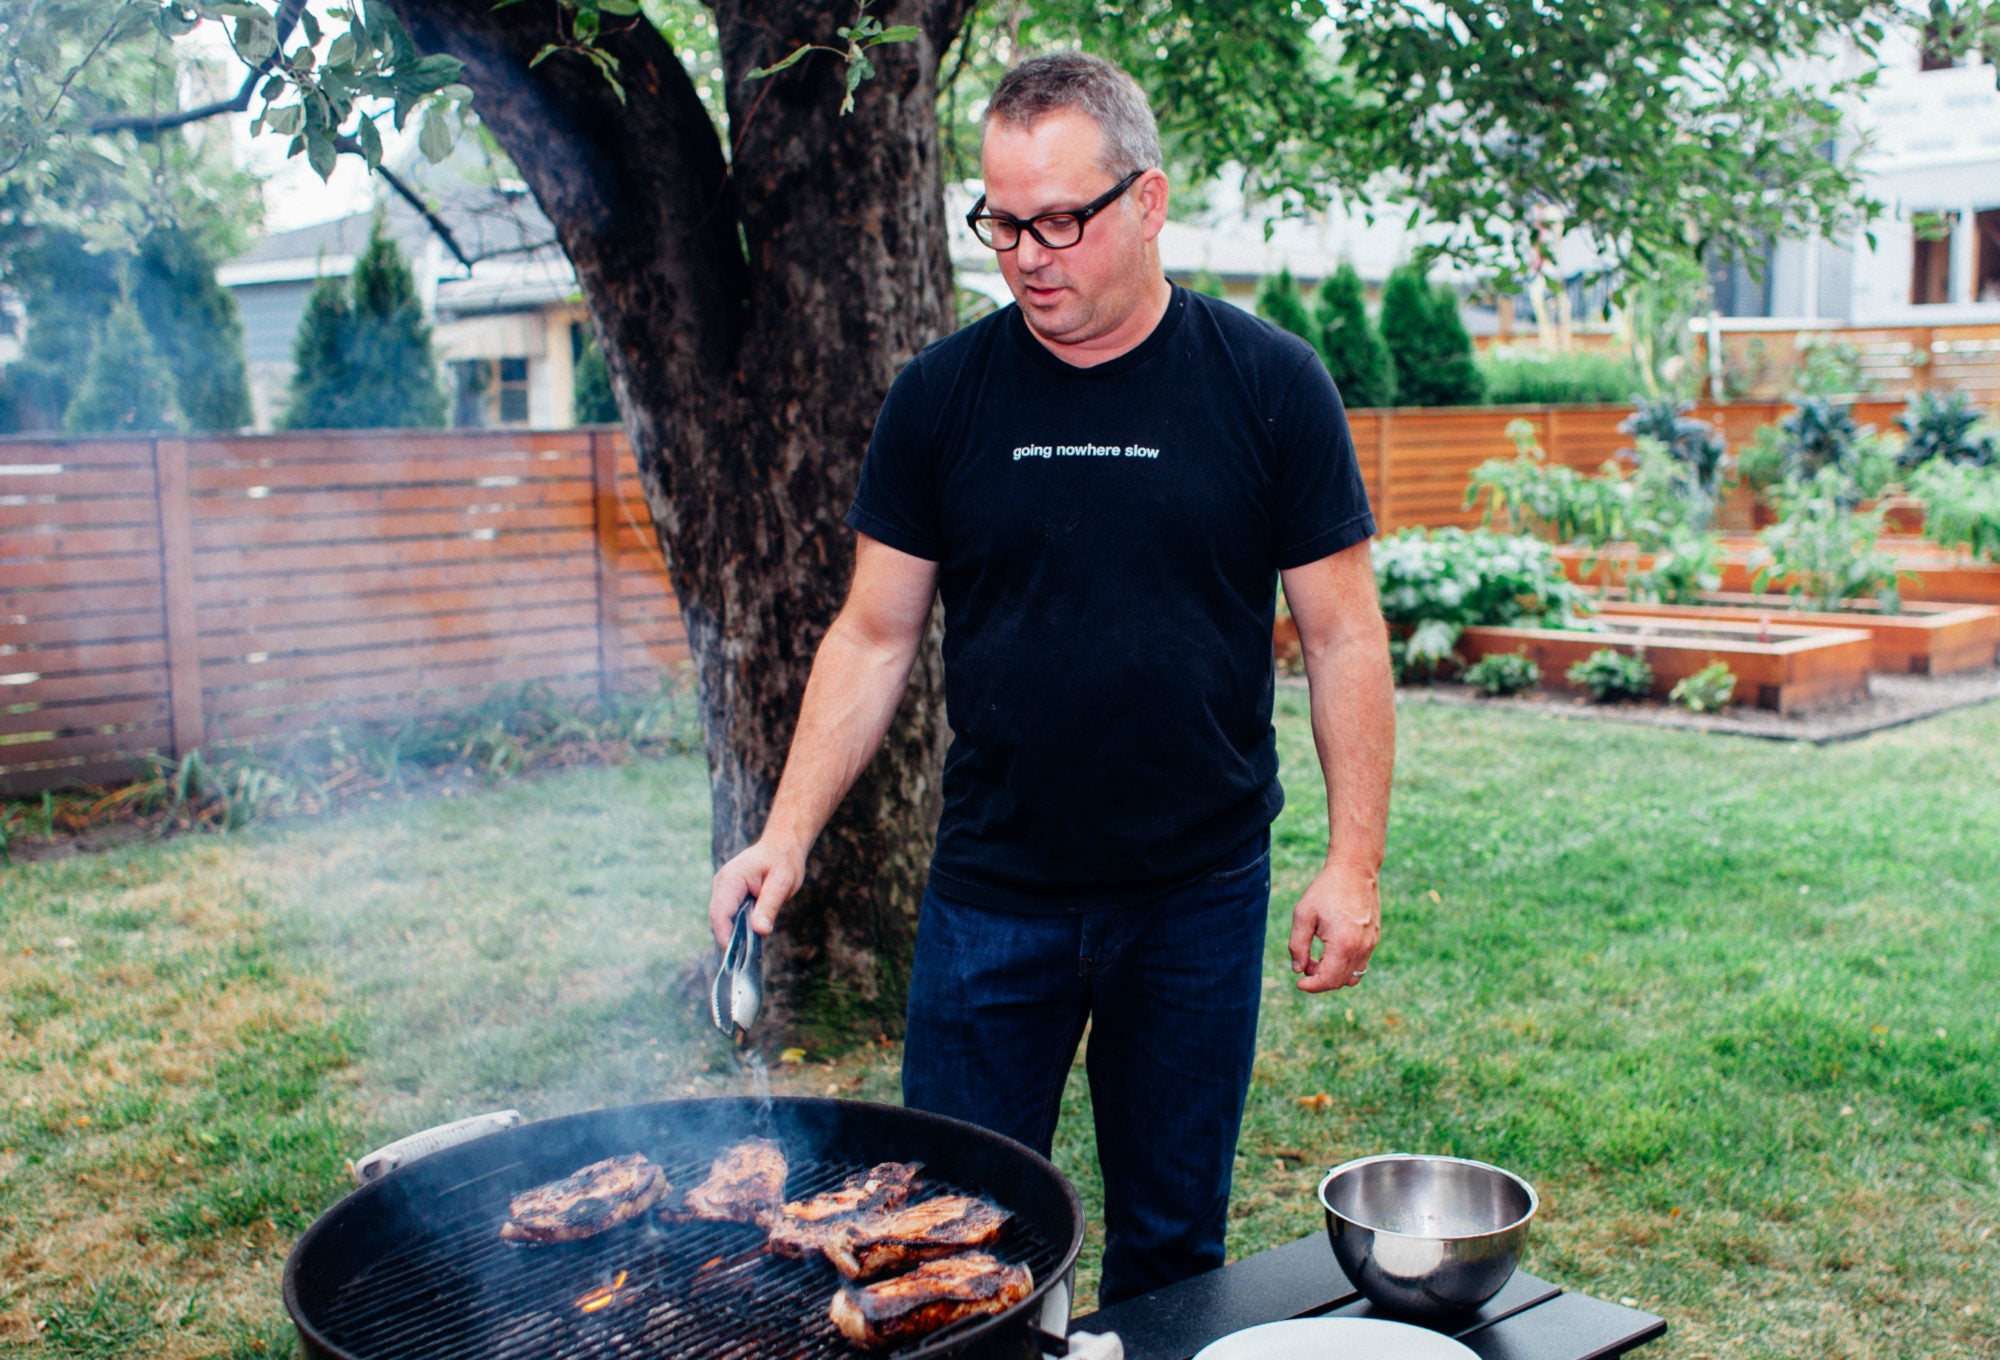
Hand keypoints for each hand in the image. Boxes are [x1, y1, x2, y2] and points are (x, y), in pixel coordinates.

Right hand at [709, 838, 807, 946]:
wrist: (782, 846)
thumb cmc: (784, 861)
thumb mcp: (782, 883)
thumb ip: (769, 907)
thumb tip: (760, 932)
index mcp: (732, 879)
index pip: (720, 914)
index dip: (726, 936)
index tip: (737, 956)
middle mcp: (722, 883)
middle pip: (717, 919)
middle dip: (730, 938)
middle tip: (747, 957)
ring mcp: (723, 889)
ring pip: (721, 919)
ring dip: (733, 934)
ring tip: (750, 948)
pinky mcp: (728, 894)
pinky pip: (728, 915)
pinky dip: (737, 927)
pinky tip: (750, 935)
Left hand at [1287, 862, 1380, 993]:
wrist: (1354, 869)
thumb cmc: (1326, 890)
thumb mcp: (1303, 915)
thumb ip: (1298, 945)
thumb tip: (1298, 970)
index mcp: (1343, 944)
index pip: (1328, 980)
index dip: (1311, 986)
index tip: (1298, 983)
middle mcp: (1361, 948)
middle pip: (1340, 982)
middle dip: (1319, 980)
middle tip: (1305, 964)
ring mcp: (1371, 944)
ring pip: (1352, 976)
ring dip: (1333, 975)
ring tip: (1318, 958)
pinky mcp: (1374, 939)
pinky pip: (1361, 964)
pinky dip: (1345, 966)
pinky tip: (1331, 951)